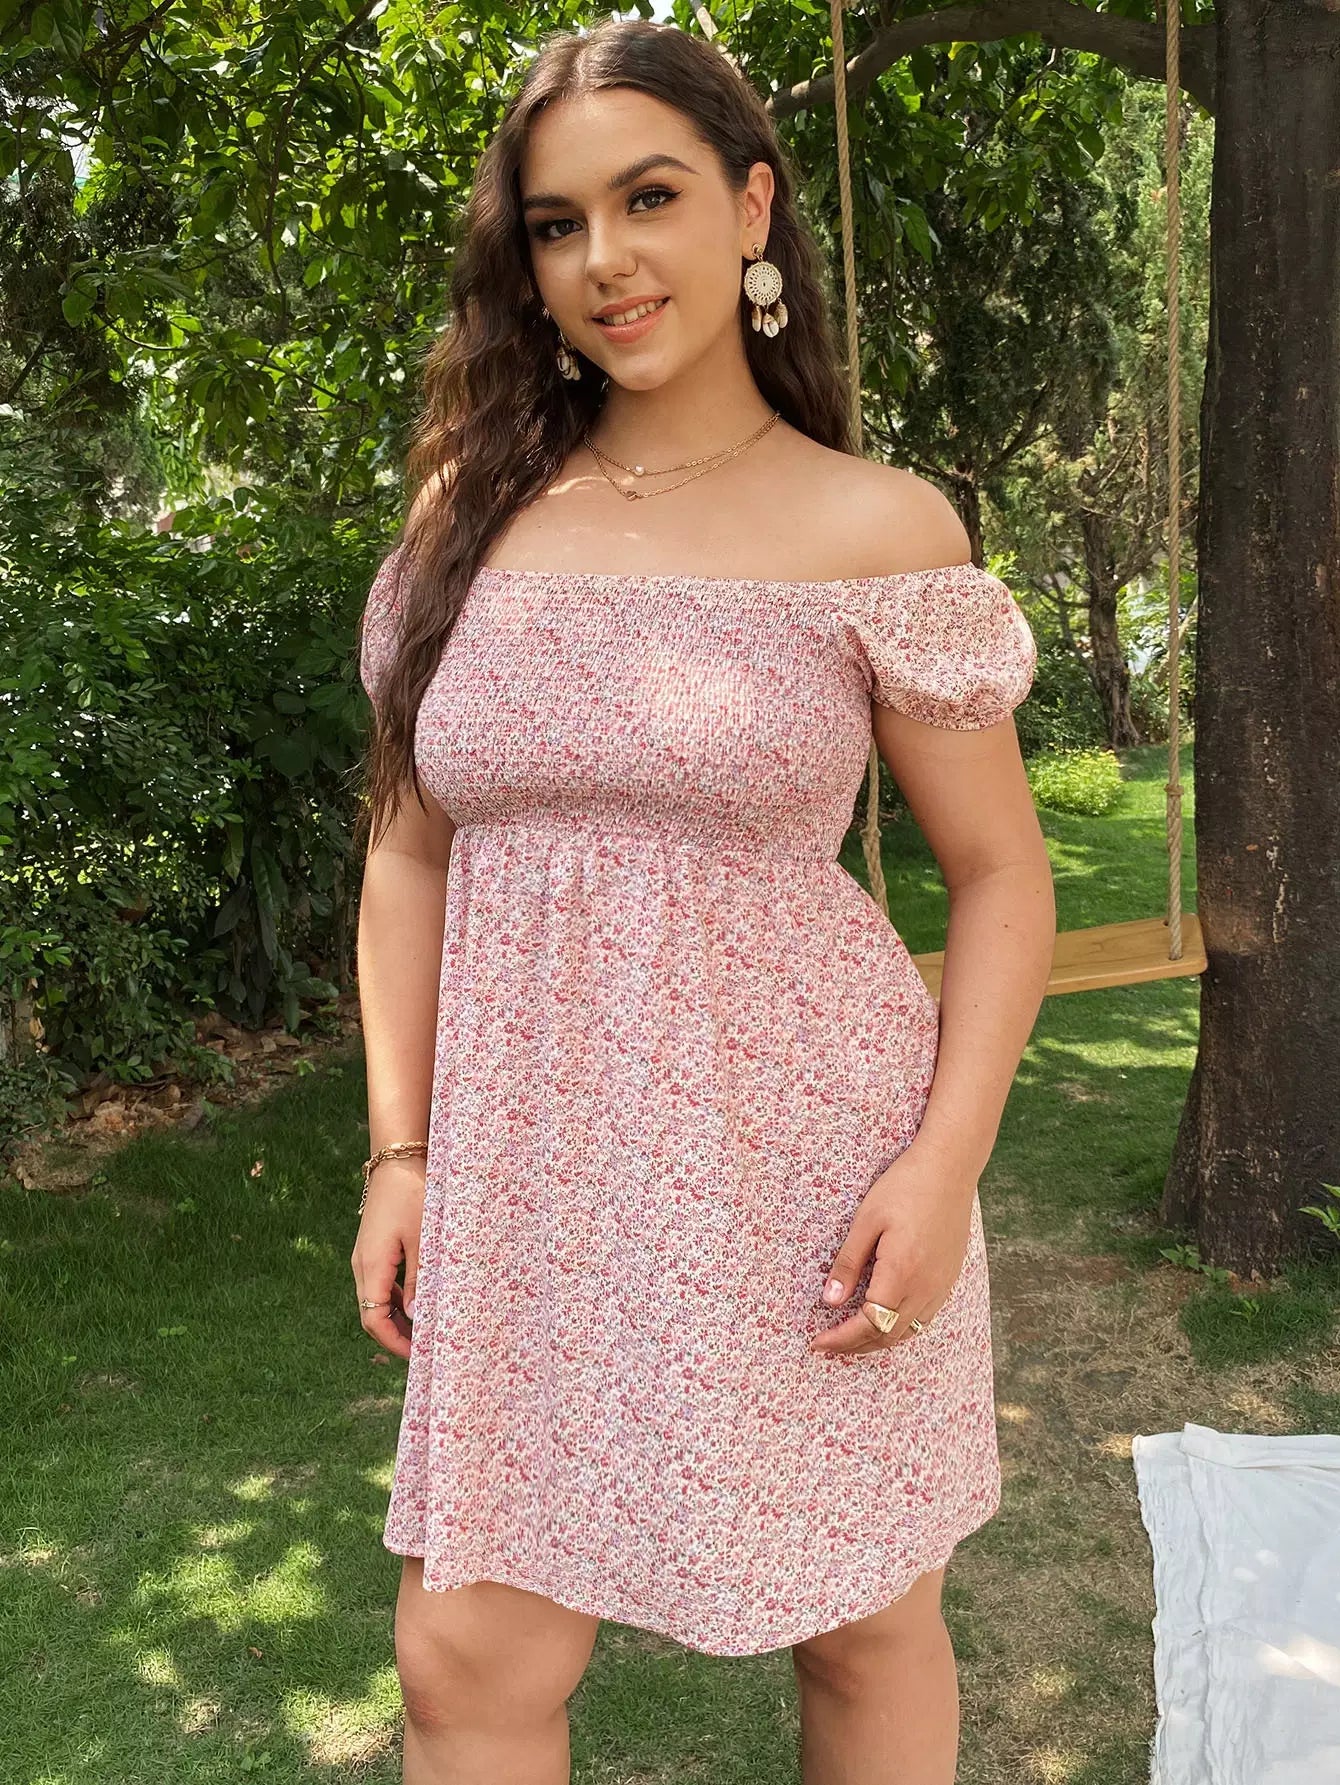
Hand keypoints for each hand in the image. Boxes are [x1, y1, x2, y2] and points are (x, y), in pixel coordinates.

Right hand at [351, 1158, 425, 1361]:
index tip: (419, 1354)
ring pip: (375, 1298)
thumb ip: (419, 1279)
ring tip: (423, 1329)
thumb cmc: (414, 1195)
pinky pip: (379, 1282)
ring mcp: (365, 1256)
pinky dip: (395, 1298)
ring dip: (395, 1317)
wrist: (398, 1159)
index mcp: (371, 1266)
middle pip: (371, 1313)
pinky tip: (416, 1300)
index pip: (373, 1319)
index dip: (394, 1342)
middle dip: (395, 1334)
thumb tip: (414, 1316)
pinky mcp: (373, 1247)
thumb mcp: (423, 1239)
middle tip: (425, 1348)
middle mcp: (362, 1265)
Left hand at [809, 1141, 976, 1356]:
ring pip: (908, 1332)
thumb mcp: (866, 1220)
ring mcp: (941, 1286)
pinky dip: (900, 1328)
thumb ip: (848, 1263)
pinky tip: (885, 1320)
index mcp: (901, 1273)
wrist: (950, 1168)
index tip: (817, 1342)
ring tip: (851, 1339)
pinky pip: (924, 1318)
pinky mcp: (949, 1279)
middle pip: (888, 1336)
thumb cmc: (904, 1187)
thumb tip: (830, 1301)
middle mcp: (925, 1287)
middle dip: (855, 1347)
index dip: (841, 1339)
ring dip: (878, 1341)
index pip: (868, 1324)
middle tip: (828, 1345)